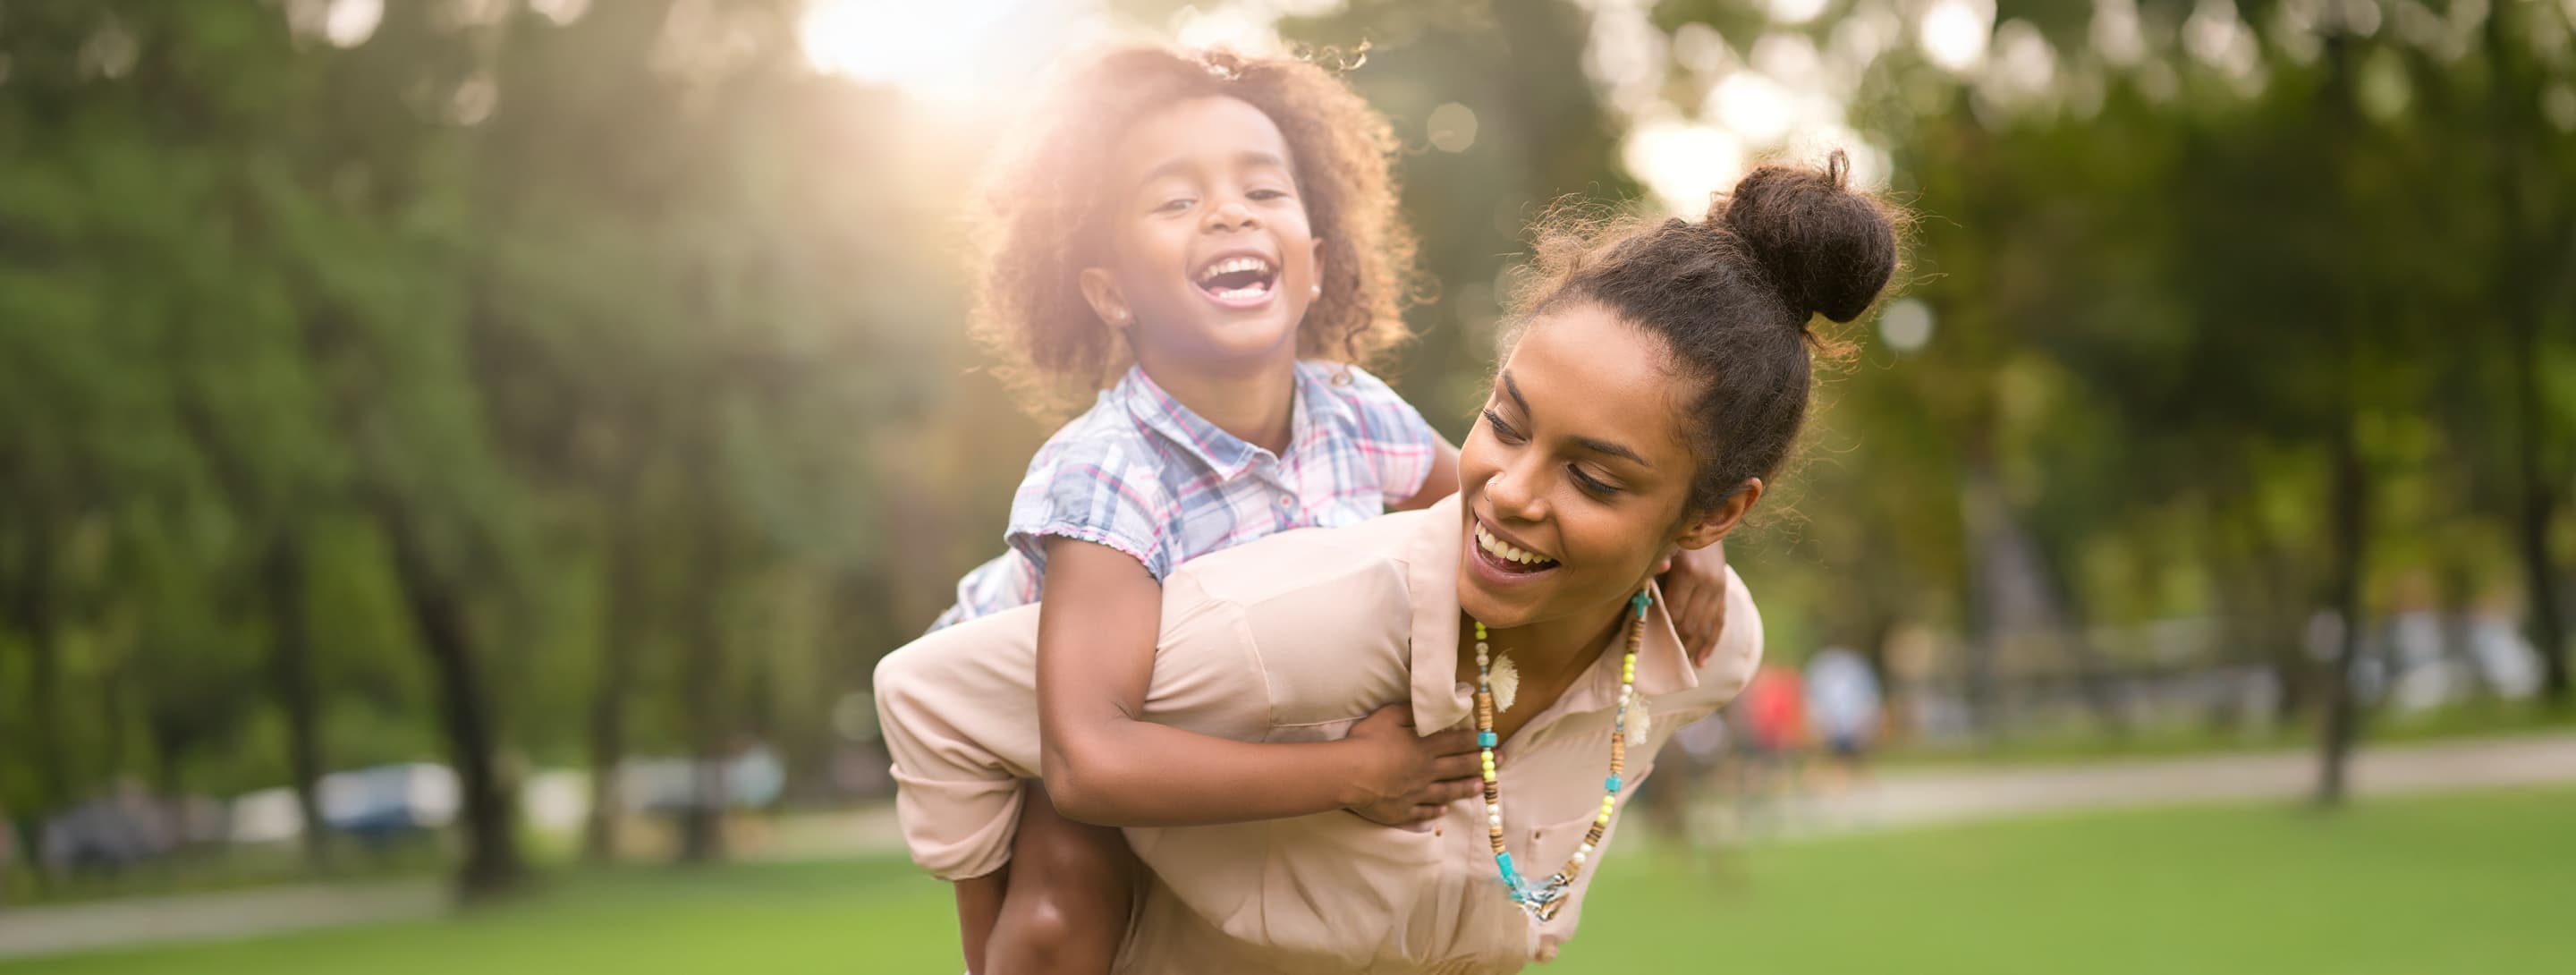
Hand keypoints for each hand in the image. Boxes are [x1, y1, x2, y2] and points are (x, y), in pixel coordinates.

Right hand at [1343, 704, 1482, 826]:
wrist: (1349, 775)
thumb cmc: (1367, 741)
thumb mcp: (1389, 715)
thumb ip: (1413, 710)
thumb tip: (1435, 705)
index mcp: (1425, 746)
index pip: (1457, 742)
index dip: (1477, 741)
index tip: (1493, 741)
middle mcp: (1427, 770)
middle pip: (1459, 767)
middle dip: (1482, 763)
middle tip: (1502, 762)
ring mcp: (1417, 793)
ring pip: (1448, 791)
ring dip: (1466, 788)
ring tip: (1482, 787)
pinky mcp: (1403, 810)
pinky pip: (1424, 811)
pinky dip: (1436, 811)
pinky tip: (1444, 811)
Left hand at [1658, 542, 1729, 667]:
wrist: (1706, 522)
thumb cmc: (1673, 539)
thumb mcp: (1663, 548)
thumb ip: (1656, 564)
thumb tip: (1658, 567)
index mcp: (1689, 571)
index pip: (1675, 611)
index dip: (1663, 629)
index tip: (1649, 644)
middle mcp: (1708, 582)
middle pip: (1692, 623)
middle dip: (1677, 644)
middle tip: (1662, 660)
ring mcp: (1719, 589)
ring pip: (1706, 627)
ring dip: (1692, 648)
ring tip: (1680, 665)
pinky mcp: (1724, 593)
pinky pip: (1719, 623)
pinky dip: (1710, 644)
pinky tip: (1701, 661)